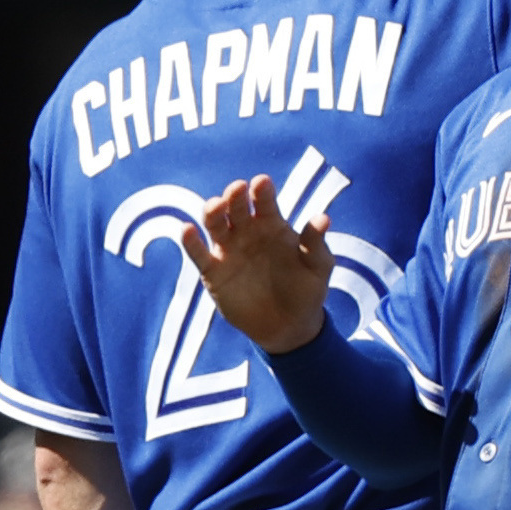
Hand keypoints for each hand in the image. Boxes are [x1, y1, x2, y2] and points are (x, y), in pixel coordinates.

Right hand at [178, 176, 332, 351]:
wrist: (289, 327)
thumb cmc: (306, 291)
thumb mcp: (317, 267)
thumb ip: (315, 243)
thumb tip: (324, 218)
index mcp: (272, 224)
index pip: (264, 201)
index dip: (262, 191)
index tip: (261, 182)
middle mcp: (247, 231)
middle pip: (236, 207)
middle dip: (235, 196)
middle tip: (237, 188)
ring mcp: (228, 250)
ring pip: (215, 224)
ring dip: (213, 212)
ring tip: (215, 206)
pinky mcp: (213, 272)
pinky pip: (198, 255)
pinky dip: (191, 242)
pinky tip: (186, 229)